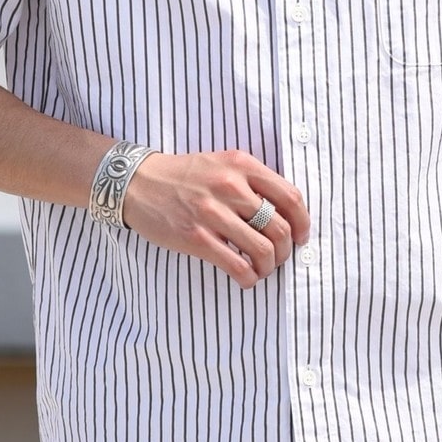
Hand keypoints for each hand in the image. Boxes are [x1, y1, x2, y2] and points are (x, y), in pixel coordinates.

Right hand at [123, 149, 309, 288]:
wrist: (138, 182)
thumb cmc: (185, 175)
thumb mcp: (222, 163)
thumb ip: (253, 180)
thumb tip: (286, 213)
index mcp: (242, 165)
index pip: (290, 197)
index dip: (303, 222)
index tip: (301, 236)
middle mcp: (230, 186)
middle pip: (280, 228)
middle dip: (286, 250)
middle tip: (279, 257)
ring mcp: (212, 213)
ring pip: (262, 250)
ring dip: (269, 266)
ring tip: (262, 269)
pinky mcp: (196, 237)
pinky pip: (237, 265)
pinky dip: (248, 278)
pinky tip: (245, 277)